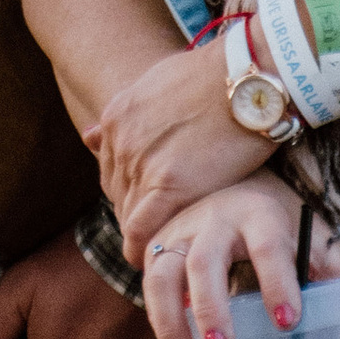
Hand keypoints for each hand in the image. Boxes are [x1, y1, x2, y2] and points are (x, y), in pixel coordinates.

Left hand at [86, 36, 268, 259]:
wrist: (249, 76)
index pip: (111, 170)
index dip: (128, 194)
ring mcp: (141, 162)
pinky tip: (154, 262)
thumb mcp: (157, 83)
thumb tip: (89, 134)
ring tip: (160, 253)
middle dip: (133, 216)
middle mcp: (121, 139)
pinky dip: (143, 249)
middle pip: (116, 194)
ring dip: (141, 235)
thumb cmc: (218, 77)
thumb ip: (128, 115)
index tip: (145, 210)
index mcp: (117, 115)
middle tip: (154, 237)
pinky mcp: (169, 185)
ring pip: (127, 214)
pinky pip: (142, 229)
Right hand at [141, 181, 339, 338]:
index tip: (288, 323)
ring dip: (170, 321)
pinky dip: (158, 321)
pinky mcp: (157, 248)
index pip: (269, 246)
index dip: (277, 282)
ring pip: (163, 274)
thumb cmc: (280, 221)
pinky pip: (148, 284)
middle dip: (211, 307)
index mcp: (260, 213)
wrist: (233, 181)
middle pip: (204, 261)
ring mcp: (179, 232)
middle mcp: (214, 219)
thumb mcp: (317, 241)